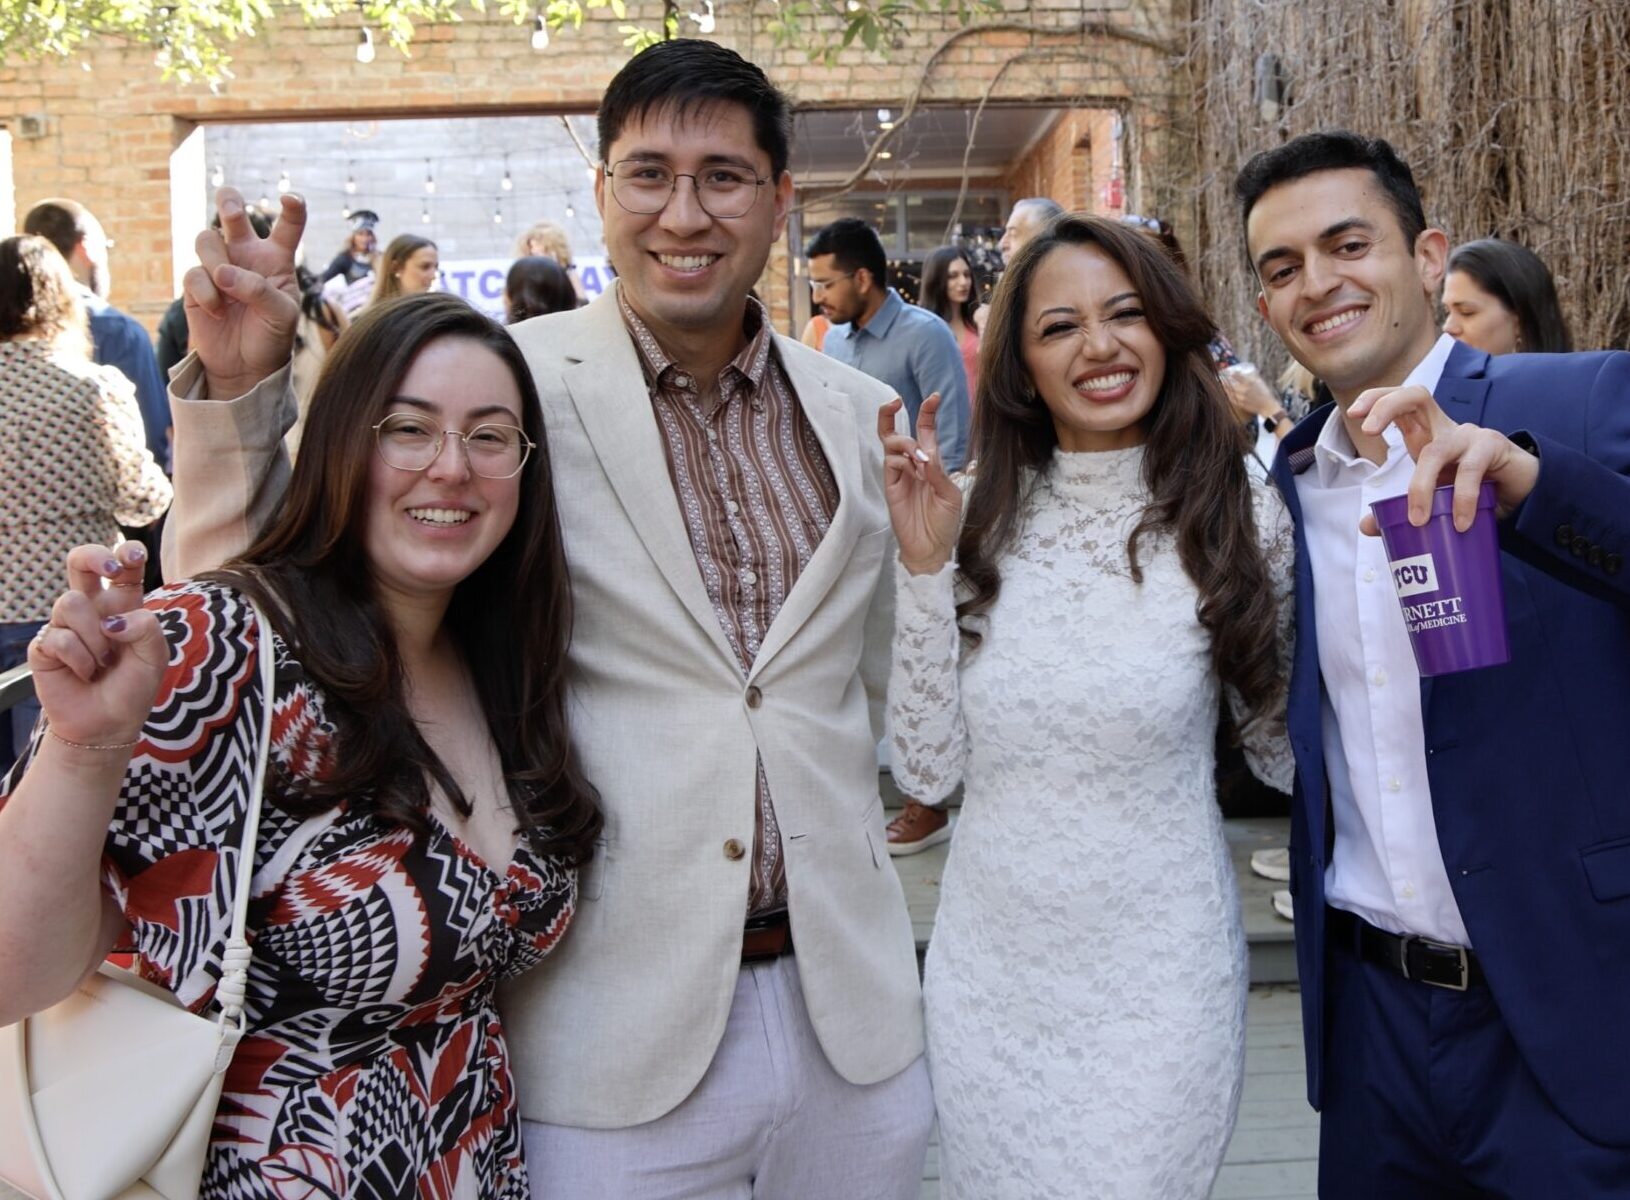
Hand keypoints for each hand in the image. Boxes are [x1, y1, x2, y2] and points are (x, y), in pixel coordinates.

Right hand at [27, 543, 169, 749]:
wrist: (108, 724)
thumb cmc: (133, 688)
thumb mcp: (155, 658)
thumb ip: (146, 630)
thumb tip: (113, 621)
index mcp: (123, 606)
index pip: (123, 568)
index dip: (127, 553)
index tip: (134, 555)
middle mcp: (93, 610)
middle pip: (80, 562)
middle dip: (92, 555)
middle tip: (110, 569)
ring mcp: (65, 626)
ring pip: (71, 602)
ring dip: (93, 636)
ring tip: (102, 663)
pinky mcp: (44, 646)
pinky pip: (59, 637)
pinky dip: (79, 659)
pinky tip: (84, 674)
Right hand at [183, 188, 305, 400]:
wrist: (245, 366)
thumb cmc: (271, 337)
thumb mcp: (281, 315)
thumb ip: (259, 290)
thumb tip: (223, 273)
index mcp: (277, 259)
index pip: (288, 226)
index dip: (292, 208)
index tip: (290, 198)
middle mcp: (247, 256)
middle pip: (232, 212)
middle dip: (229, 201)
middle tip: (232, 210)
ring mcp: (219, 266)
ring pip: (207, 239)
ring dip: (216, 260)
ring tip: (226, 288)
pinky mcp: (196, 284)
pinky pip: (194, 273)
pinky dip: (206, 291)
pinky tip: (217, 311)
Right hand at [877, 394, 962, 575]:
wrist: (931, 547)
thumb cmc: (944, 522)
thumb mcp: (949, 495)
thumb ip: (938, 472)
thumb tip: (924, 454)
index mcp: (932, 463)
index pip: (926, 431)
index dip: (927, 413)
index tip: (934, 396)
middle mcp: (913, 464)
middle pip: (896, 432)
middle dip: (891, 413)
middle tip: (896, 401)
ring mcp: (900, 474)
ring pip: (892, 444)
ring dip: (906, 443)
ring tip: (920, 458)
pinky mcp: (891, 486)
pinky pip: (890, 463)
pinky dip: (901, 460)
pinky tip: (914, 470)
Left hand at [1219, 364, 1280, 420]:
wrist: (1267, 406)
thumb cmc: (1265, 393)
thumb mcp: (1260, 383)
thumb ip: (1252, 378)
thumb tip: (1242, 374)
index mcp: (1250, 383)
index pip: (1238, 376)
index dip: (1231, 374)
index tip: (1227, 372)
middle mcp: (1245, 390)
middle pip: (1230, 385)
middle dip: (1222, 381)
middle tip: (1218, 379)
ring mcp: (1242, 397)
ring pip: (1229, 392)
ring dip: (1223, 388)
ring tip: (1218, 385)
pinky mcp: (1240, 404)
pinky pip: (1230, 399)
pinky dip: (1226, 395)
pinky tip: (1223, 393)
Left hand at [1351, 384, 1539, 534]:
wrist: (1520, 495)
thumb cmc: (1469, 489)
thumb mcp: (1432, 499)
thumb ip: (1398, 511)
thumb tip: (1366, 526)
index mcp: (1425, 432)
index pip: (1400, 401)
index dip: (1377, 399)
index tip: (1353, 413)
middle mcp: (1445, 427)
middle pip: (1416, 396)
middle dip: (1387, 407)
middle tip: (1367, 433)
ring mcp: (1470, 435)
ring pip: (1437, 450)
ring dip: (1422, 486)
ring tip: (1418, 520)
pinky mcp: (1493, 448)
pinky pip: (1471, 470)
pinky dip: (1461, 498)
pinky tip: (1459, 523)